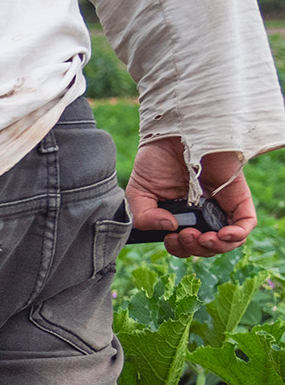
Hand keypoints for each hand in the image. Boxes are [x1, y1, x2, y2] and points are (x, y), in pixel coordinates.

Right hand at [125, 138, 255, 257]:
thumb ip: (144, 217)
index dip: (179, 248)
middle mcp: (202, 213)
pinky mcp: (237, 197)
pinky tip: (223, 235)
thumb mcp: (139, 193)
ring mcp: (221, 206)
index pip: (185, 243)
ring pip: (229, 240)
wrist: (174, 134)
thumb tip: (170, 228)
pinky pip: (246, 223)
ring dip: (216, 247)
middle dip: (196, 249)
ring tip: (202, 238)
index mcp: (180, 215)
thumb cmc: (155, 159)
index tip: (171, 237)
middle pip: (207, 246)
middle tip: (185, 235)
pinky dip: (237, 235)